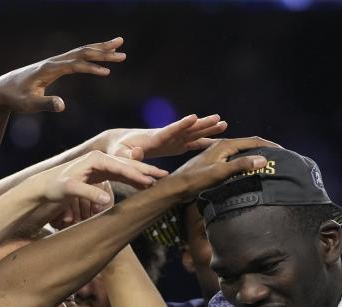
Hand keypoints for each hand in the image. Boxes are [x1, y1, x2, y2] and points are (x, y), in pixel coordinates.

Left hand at [0, 37, 125, 113]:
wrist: (4, 89)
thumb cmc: (16, 98)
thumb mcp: (29, 105)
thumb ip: (46, 104)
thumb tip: (63, 106)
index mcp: (49, 69)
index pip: (74, 65)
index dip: (91, 68)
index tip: (107, 72)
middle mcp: (54, 61)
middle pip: (82, 52)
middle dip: (102, 51)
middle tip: (121, 50)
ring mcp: (55, 62)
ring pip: (81, 51)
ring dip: (101, 48)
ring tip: (119, 45)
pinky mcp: (56, 66)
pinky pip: (77, 57)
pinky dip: (91, 55)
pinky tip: (101, 56)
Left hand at [28, 150, 167, 226]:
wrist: (44, 186)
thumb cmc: (55, 187)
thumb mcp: (69, 190)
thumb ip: (88, 193)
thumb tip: (106, 201)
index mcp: (95, 159)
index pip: (120, 166)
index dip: (137, 174)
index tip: (151, 180)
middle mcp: (100, 158)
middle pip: (127, 164)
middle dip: (146, 171)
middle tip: (165, 176)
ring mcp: (101, 165)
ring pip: (126, 169)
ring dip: (143, 175)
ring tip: (160, 180)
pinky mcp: (100, 172)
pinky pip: (121, 175)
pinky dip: (133, 179)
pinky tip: (144, 184)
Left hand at [97, 114, 228, 160]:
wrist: (120, 144)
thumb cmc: (118, 150)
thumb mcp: (119, 154)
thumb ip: (128, 155)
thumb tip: (135, 154)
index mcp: (154, 138)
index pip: (169, 130)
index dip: (181, 125)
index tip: (193, 117)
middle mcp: (166, 136)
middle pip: (186, 129)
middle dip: (202, 124)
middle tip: (218, 119)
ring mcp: (172, 140)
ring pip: (193, 133)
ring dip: (207, 129)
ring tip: (223, 123)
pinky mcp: (174, 145)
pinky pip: (192, 143)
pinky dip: (204, 142)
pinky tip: (217, 141)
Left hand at [170, 137, 278, 197]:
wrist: (176, 187)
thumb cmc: (195, 180)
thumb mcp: (219, 173)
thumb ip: (240, 165)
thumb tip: (263, 159)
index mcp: (225, 144)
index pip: (252, 141)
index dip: (268, 146)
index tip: (283, 152)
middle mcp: (222, 146)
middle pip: (248, 144)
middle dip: (265, 149)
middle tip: (280, 158)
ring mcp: (218, 153)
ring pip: (242, 151)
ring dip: (255, 155)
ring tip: (268, 162)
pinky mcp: (215, 161)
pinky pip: (235, 158)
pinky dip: (246, 161)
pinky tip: (248, 169)